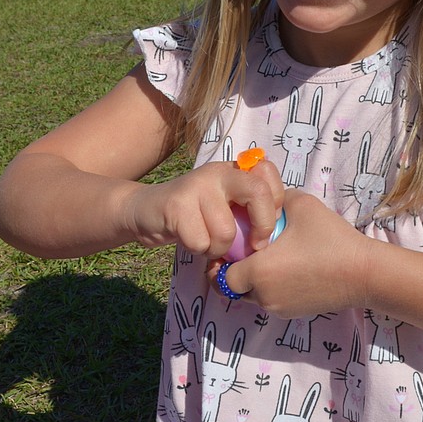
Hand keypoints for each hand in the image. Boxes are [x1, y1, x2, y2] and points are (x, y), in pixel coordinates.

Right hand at [127, 158, 284, 258]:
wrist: (146, 211)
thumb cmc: (195, 216)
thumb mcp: (225, 207)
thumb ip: (248, 211)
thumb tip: (275, 236)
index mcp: (234, 170)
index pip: (268, 173)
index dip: (274, 204)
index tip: (265, 227)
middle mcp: (218, 172)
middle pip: (257, 192)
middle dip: (261, 226)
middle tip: (254, 246)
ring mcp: (197, 186)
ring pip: (226, 231)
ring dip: (219, 248)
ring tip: (209, 242)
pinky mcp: (177, 205)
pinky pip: (201, 242)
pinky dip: (199, 251)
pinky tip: (190, 241)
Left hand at [209, 190, 368, 318]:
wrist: (363, 273)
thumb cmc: (330, 238)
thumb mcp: (300, 204)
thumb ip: (273, 199)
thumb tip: (261, 200)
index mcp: (258, 271)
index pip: (221, 274)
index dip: (223, 260)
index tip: (232, 246)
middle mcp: (263, 295)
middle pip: (234, 289)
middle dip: (236, 272)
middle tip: (247, 252)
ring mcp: (279, 308)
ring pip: (252, 297)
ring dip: (254, 281)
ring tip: (271, 259)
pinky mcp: (293, 313)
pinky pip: (271, 301)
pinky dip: (272, 288)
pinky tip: (289, 270)